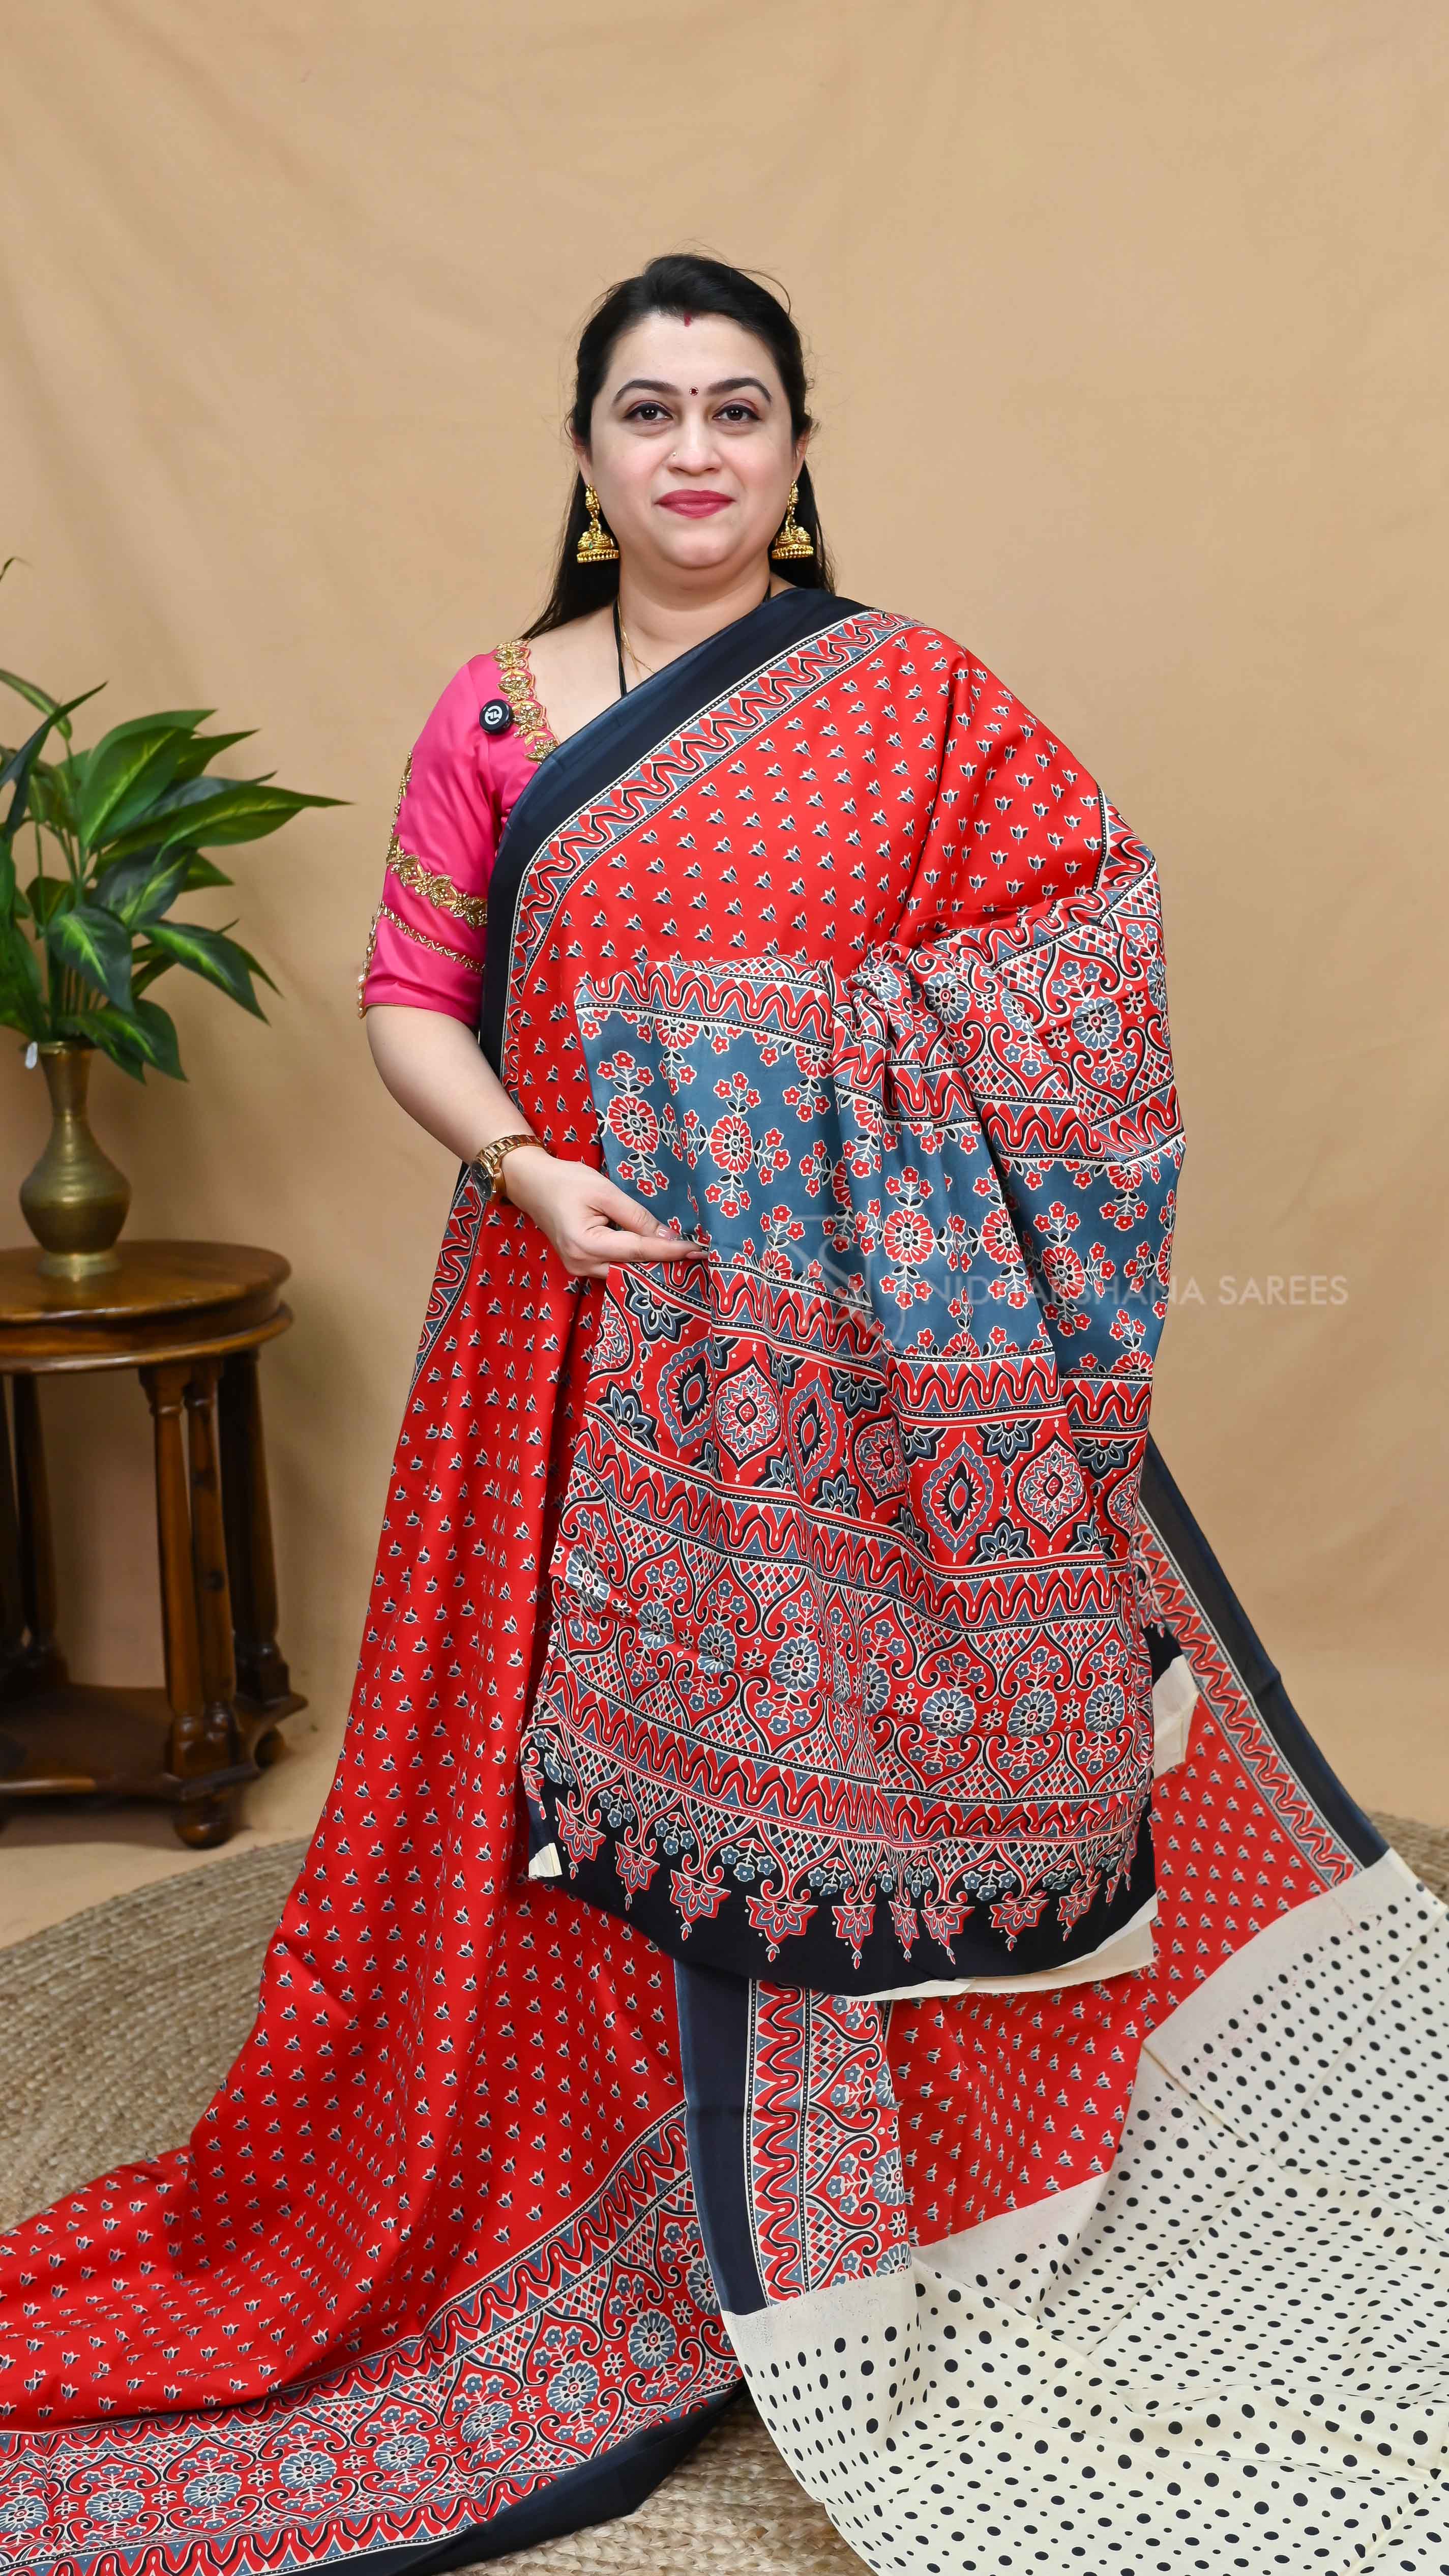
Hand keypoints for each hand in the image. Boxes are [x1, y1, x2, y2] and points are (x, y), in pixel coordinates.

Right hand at [501, 1147, 709, 1279]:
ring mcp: (579, 1270)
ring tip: (683, 1261)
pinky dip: (636, 1266)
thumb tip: (668, 1238)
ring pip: (625, 1276)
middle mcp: (581, 1265)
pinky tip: (657, 1260)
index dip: (671, 1252)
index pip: (639, 1252)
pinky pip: (615, 1272)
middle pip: (633, 1271)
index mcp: (586, 1244)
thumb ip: (637, 1217)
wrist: (532, 1184)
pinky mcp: (581, 1267)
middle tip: (698, 1259)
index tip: (699, 1251)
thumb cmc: (566, 1181)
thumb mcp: (605, 1191)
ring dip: (652, 1269)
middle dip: (665, 1267)